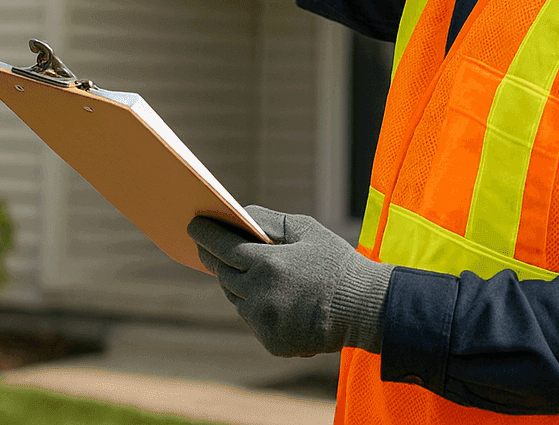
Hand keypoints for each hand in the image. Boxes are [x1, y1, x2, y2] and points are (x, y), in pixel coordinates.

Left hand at [187, 204, 392, 356]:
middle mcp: (260, 294)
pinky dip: (255, 307)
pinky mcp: (271, 341)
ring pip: (234, 298)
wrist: (365, 307)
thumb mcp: (306, 230)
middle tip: (206, 247)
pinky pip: (252, 319)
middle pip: (222, 274)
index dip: (204, 236)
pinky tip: (271, 297)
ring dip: (236, 283)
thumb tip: (240, 216)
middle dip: (213, 258)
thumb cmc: (336, 263)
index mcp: (268, 263)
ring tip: (244, 270)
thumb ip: (269, 222)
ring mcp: (264, 321)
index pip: (222, 247)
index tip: (193, 226)